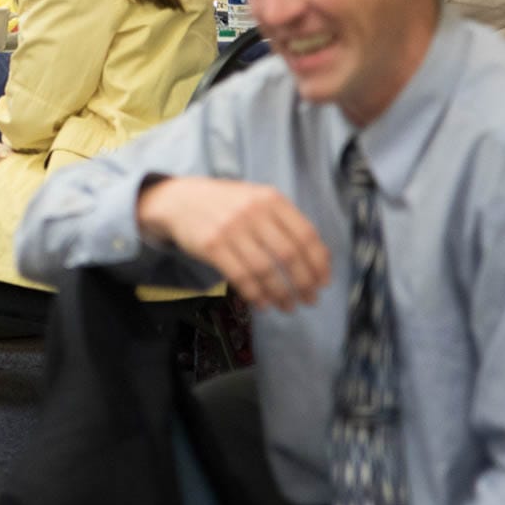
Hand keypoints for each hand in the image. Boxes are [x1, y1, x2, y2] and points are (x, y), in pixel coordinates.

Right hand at [137, 177, 330, 310]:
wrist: (180, 200)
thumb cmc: (227, 204)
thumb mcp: (258, 200)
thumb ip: (285, 222)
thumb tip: (320, 258)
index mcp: (271, 199)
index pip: (305, 234)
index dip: (318, 262)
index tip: (323, 282)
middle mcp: (253, 212)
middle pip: (289, 254)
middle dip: (303, 283)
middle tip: (309, 300)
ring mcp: (231, 228)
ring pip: (265, 270)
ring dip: (280, 294)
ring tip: (287, 306)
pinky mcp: (212, 245)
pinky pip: (241, 277)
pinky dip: (255, 294)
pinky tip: (262, 304)